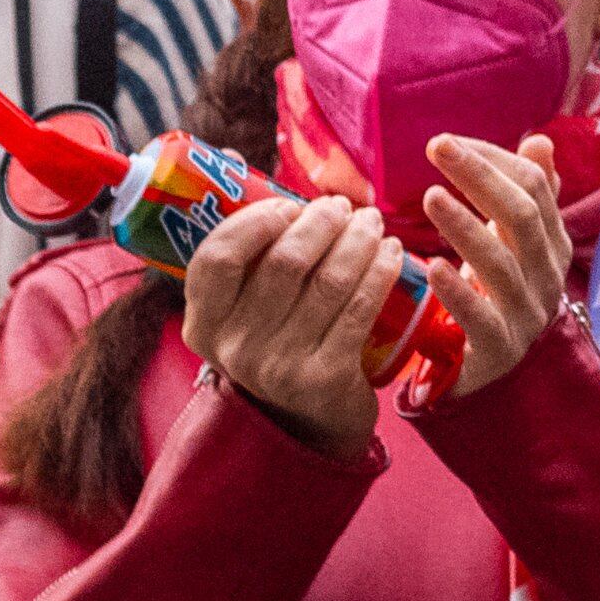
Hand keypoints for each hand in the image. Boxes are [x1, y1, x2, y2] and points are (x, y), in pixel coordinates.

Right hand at [179, 193, 397, 459]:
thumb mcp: (247, 312)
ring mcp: (279, 365)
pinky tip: (394, 251)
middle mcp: (236, 347)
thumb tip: (269, 180)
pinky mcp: (325, 377)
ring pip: (330, 280)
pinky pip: (360, 306)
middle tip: (345, 208)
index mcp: (205, 325)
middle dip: (323, 222)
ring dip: (360, 239)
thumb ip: (252, 261)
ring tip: (373, 222)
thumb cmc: (282, 342)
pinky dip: (382, 270)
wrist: (312, 420)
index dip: (254, 222)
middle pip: (284, 261)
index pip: (215, 260)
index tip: (289, 205)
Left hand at [419, 132, 572, 401]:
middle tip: (438, 147)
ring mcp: (526, 312)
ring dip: (464, 226)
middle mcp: (547, 273)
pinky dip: (457, 291)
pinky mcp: (499, 349)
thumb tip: (540, 140)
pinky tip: (430, 266)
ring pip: (501, 263)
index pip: (534, 188)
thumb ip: (530, 195)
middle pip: (521, 216)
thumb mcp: (515, 243)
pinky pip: (481, 318)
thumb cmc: (497, 294)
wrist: (493, 372)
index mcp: (552, 242)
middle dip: (480, 177)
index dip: (494, 160)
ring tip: (430, 197)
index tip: (449, 141)